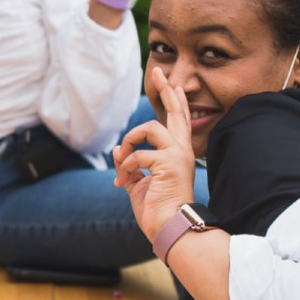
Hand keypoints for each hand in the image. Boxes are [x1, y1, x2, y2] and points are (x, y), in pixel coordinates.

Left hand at [113, 65, 196, 237]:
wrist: (171, 228)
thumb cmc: (158, 211)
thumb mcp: (139, 185)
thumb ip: (129, 167)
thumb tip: (117, 152)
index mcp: (178, 156)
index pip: (179, 123)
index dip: (176, 103)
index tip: (174, 86)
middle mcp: (182, 151)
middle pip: (175, 113)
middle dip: (166, 90)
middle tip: (159, 71)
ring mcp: (177, 156)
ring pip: (150, 128)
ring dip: (131, 141)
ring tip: (124, 161)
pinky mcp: (168, 163)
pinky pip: (136, 155)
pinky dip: (124, 167)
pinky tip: (123, 181)